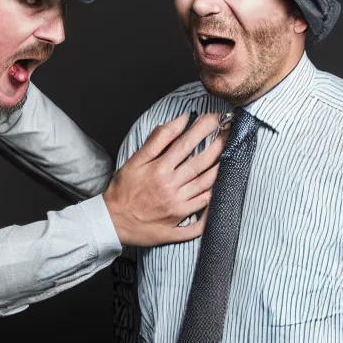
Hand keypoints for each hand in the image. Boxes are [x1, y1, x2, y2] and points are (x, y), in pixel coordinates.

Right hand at [103, 112, 229, 245]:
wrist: (112, 222)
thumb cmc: (123, 189)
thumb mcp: (135, 160)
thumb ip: (158, 139)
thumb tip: (179, 121)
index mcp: (160, 170)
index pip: (187, 144)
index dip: (204, 129)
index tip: (215, 117)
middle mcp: (172, 188)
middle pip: (202, 164)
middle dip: (219, 145)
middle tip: (230, 132)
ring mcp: (178, 208)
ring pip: (206, 187)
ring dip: (220, 170)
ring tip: (231, 156)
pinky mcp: (178, 225)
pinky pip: (201, 219)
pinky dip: (212, 207)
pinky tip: (220, 195)